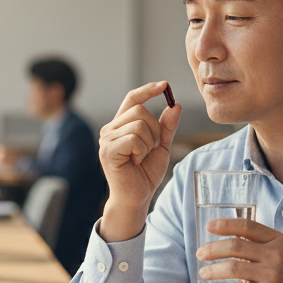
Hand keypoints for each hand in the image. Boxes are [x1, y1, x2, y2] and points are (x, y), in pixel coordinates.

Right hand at [98, 82, 181, 241]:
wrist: (137, 197)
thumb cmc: (145, 173)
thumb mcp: (161, 146)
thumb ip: (167, 126)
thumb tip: (175, 105)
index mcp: (121, 125)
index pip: (132, 98)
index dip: (148, 90)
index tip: (165, 85)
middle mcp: (110, 129)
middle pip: (139, 110)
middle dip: (154, 129)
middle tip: (152, 148)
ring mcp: (106, 140)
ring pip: (138, 124)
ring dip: (149, 142)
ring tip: (142, 156)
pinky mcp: (108, 151)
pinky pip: (133, 138)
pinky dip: (142, 150)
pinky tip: (136, 161)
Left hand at [196, 218, 282, 282]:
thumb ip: (261, 245)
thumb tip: (229, 241)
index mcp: (277, 240)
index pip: (247, 226)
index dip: (225, 224)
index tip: (209, 227)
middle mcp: (274, 255)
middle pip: (235, 246)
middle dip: (212, 249)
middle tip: (200, 254)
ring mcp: (271, 275)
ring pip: (232, 267)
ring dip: (213, 270)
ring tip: (203, 273)